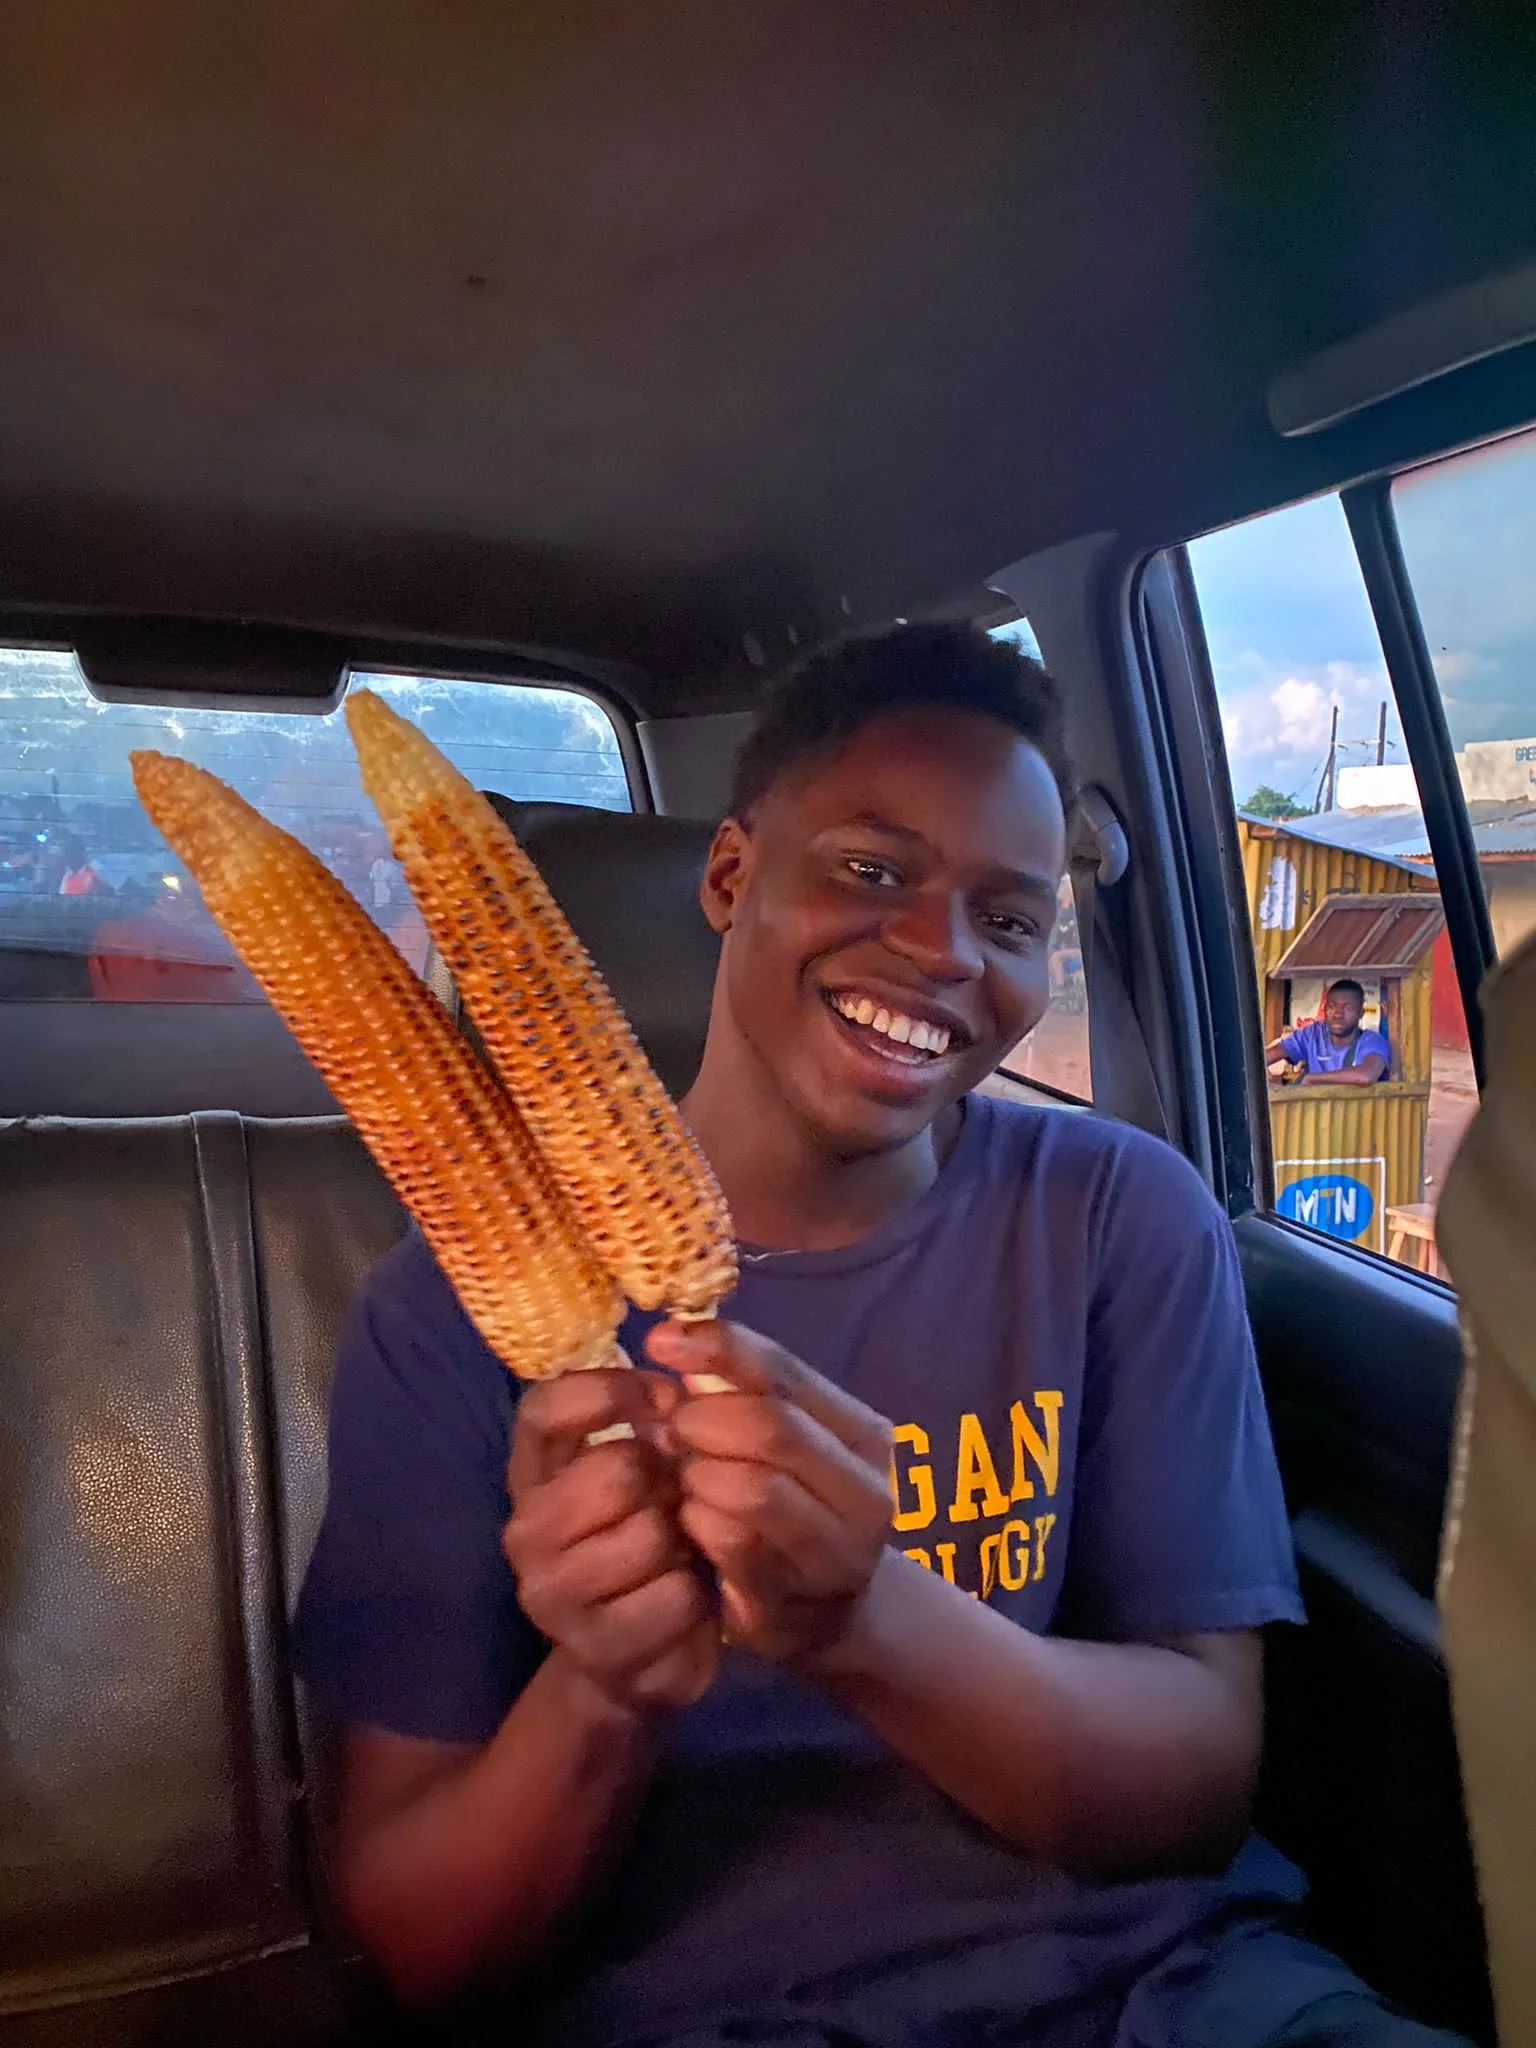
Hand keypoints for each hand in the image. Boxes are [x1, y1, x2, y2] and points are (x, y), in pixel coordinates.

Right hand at [503, 1368, 717, 1712]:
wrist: (635, 1657)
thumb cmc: (642, 1540)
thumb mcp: (637, 1473)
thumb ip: (646, 1424)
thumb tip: (675, 1393)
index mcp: (531, 1474)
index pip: (542, 1410)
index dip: (606, 1391)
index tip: (661, 1399)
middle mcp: (526, 1531)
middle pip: (618, 1470)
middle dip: (668, 1480)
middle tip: (675, 1502)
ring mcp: (552, 1596)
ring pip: (651, 1535)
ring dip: (685, 1541)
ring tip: (677, 1555)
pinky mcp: (594, 1649)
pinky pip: (676, 1596)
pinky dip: (698, 1596)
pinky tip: (685, 1603)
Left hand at [644, 1320, 892, 1665]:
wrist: (828, 1619)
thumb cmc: (792, 1512)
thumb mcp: (781, 1445)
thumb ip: (740, 1393)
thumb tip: (671, 1340)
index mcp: (865, 1436)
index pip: (787, 1372)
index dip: (720, 1346)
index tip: (659, 1338)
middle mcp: (868, 1492)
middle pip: (773, 1427)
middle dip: (705, 1419)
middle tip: (670, 1426)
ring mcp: (837, 1554)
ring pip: (753, 1488)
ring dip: (699, 1474)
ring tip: (683, 1476)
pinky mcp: (797, 1602)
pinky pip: (730, 1544)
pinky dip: (697, 1522)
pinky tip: (689, 1519)